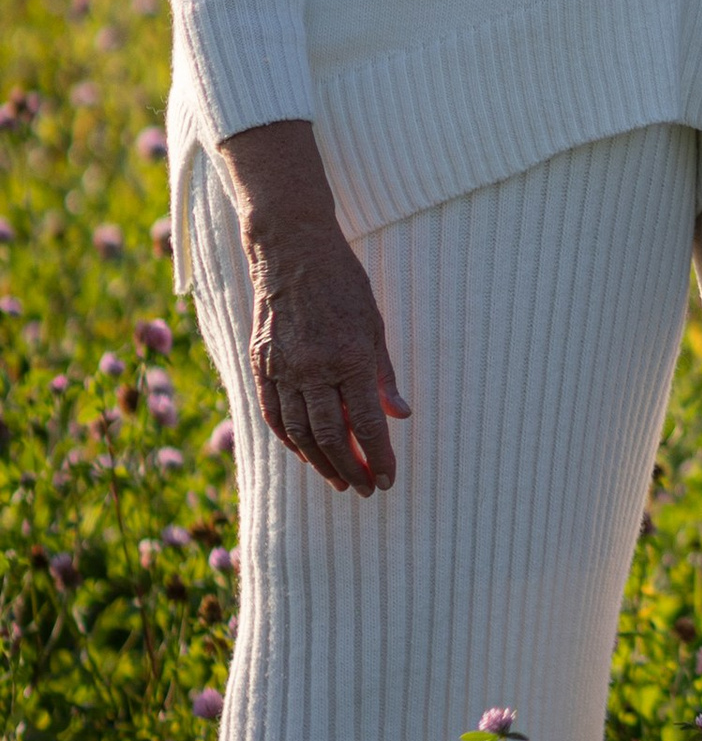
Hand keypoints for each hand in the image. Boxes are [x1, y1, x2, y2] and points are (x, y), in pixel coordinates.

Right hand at [221, 119, 409, 495]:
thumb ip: (384, 375)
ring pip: (300, 432)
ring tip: (340, 480)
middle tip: (366, 489)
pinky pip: (274, 414)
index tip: (388, 480)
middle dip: (352, 468)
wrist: (291, 251)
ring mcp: (282, 368)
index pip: (367, 423)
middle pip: (331, 435)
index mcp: (349, 357)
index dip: (379, 456)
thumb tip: (401, 416)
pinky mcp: (260, 365)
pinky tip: (306, 454)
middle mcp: (313, 368)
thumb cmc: (343, 283)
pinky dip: (290, 440)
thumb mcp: (375, 323)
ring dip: (321, 462)